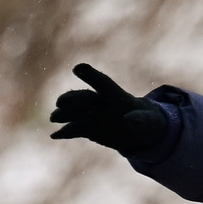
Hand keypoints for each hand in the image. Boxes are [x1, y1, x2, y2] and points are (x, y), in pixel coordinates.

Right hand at [50, 63, 169, 154]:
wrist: (140, 131)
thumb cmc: (148, 121)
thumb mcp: (149, 122)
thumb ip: (141, 120)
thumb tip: (129, 121)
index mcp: (118, 96)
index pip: (103, 84)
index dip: (91, 76)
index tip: (77, 68)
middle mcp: (102, 103)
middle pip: (86, 99)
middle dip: (73, 99)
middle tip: (61, 102)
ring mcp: (93, 116)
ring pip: (76, 113)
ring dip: (65, 115)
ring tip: (53, 118)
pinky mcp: (89, 129)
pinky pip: (76, 130)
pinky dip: (66, 132)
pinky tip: (55, 135)